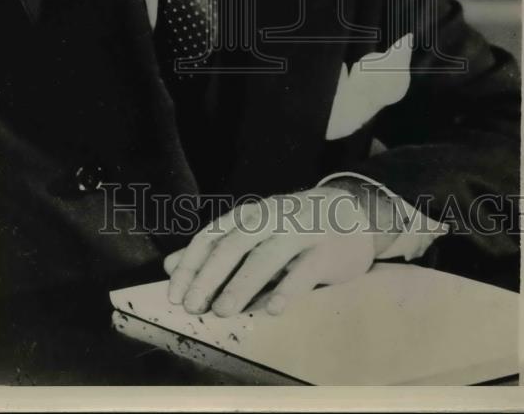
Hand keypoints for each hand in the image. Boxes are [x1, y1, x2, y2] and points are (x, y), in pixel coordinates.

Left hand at [164, 185, 377, 317]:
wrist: (353, 212)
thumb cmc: (293, 228)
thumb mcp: (253, 233)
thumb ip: (214, 249)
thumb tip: (170, 266)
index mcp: (248, 215)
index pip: (210, 236)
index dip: (190, 265)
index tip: (175, 295)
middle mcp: (269, 219)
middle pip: (233, 245)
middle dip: (210, 277)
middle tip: (193, 307)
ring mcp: (298, 232)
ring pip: (265, 256)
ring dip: (242, 283)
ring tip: (223, 311)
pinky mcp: (325, 251)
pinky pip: (303, 271)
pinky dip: (287, 289)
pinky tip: (272, 309)